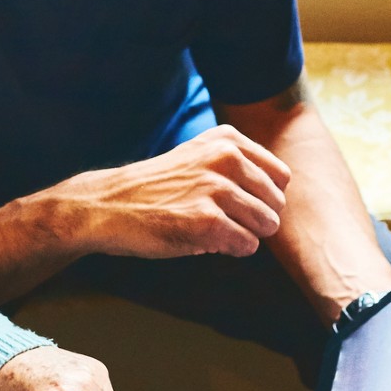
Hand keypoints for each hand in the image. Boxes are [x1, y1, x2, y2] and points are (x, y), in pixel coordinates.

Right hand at [43, 125, 289, 258]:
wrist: (109, 206)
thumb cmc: (157, 187)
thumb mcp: (198, 156)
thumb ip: (238, 163)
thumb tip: (282, 193)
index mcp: (227, 140)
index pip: (281, 176)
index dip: (264, 198)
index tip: (238, 204)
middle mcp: (226, 158)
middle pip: (277, 203)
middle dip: (256, 220)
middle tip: (223, 221)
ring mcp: (216, 189)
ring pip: (266, 225)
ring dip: (244, 236)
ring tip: (213, 231)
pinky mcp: (207, 221)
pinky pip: (247, 245)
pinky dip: (231, 250)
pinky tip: (205, 242)